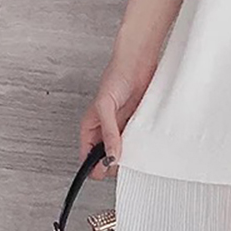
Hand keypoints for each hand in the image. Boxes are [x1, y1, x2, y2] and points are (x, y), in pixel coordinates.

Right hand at [79, 55, 156, 179]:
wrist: (139, 62)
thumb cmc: (116, 76)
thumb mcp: (106, 106)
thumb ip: (108, 132)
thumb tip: (109, 156)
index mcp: (90, 127)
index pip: (87, 157)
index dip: (95, 166)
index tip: (107, 167)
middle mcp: (105, 130)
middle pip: (105, 159)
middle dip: (113, 162)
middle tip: (123, 159)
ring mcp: (121, 128)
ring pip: (122, 152)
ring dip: (128, 155)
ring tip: (134, 149)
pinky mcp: (135, 124)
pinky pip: (136, 142)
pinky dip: (139, 145)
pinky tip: (143, 142)